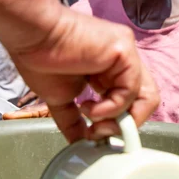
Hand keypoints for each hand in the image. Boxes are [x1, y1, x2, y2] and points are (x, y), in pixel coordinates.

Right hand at [5, 9, 159, 142]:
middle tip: (97, 133)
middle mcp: (123, 62)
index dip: (118, 123)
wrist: (31, 36)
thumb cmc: (39, 58)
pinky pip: (130, 90)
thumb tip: (79, 142)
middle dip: (124, 125)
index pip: (132, 102)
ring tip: (94, 122)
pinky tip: (87, 108)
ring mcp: (127, 55)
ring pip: (147, 98)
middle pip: (145, 101)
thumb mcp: (61, 99)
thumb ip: (74, 120)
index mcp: (111, 70)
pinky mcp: (124, 51)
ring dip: (121, 120)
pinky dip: (111, 108)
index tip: (92, 134)